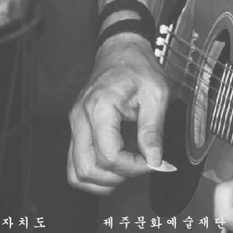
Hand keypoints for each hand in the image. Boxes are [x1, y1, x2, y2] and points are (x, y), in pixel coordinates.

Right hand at [67, 35, 171, 194]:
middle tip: (140, 167)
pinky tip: (114, 167)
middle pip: (87, 169)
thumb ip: (154, 130)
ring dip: (102, 181)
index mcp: (100, 107)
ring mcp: (75, 124)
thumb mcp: (156, 94)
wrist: (121, 50)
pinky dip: (93, 173)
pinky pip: (75, 163)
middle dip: (117, 177)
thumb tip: (155, 160)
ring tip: (126, 170)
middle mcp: (80, 117)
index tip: (153, 161)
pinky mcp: (77, 129)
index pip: (109, 156)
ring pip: (75, 172)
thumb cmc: (138, 67)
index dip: (134, 167)